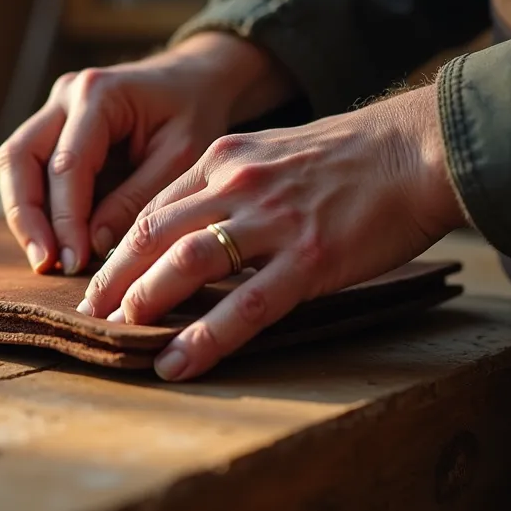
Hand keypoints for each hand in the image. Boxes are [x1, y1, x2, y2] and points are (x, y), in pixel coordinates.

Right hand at [0, 32, 290, 275]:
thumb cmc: (194, 112)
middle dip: (27, 217)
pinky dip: (37, 206)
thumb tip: (93, 245)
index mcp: (99, 94)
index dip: (66, 219)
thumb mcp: (181, 158)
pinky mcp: (53, 128)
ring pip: (15, 163)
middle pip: (19, 157)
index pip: (66, 164)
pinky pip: (30, 168)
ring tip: (45, 260)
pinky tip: (54, 241)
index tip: (73, 262)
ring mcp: (54, 109)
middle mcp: (66, 96)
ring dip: (25, 214)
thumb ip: (137, 199)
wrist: (194, 79)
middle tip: (45, 264)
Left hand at [76, 84, 467, 380]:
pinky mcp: (308, 258)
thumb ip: (231, 183)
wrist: (420, 149)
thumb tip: (196, 225)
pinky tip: (177, 362)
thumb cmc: (351, 156)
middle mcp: (236, 184)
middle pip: (154, 234)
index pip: (154, 207)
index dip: (121, 247)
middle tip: (90, 311)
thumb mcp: (274, 152)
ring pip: (187, 263)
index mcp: (224, 159)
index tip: (101, 277)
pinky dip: (204, 338)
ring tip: (120, 331)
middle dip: (115, 277)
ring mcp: (272, 222)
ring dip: (145, 300)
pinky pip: (244, 306)